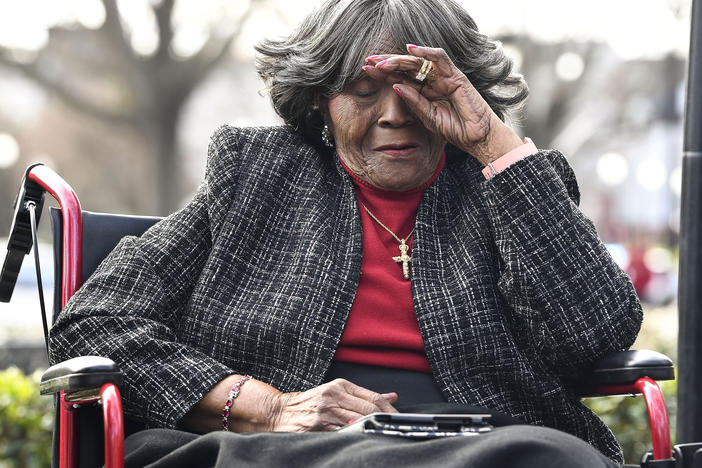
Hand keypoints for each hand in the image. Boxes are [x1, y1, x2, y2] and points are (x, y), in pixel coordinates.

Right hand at [268, 378, 397, 431]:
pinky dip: (356, 435)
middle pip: (369, 408)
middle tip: (396, 427)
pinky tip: (363, 438)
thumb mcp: (336, 393)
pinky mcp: (319, 425)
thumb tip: (392, 397)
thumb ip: (363, 396)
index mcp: (340, 385)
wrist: (280, 412)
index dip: (389, 408)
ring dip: (373, 428)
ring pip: (359, 420)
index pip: (372, 396)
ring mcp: (326, 410)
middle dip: (386, 419)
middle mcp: (334, 395)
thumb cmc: (310, 403)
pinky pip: (344, 432)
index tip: (399, 417)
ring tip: (384, 433)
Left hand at [364, 45, 522, 164]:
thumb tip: (395, 86)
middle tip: (369, 60)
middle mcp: (432, 81)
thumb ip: (413, 102)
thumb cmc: (455, 129)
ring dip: (401, 59)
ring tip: (384, 61)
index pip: (401, 77)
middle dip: (387, 62)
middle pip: (407, 66)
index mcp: (424, 91)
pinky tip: (410, 50)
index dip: (384, 73)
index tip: (365, 70)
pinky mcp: (456, 75)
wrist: (476, 138)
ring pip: (420, 61)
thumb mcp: (427, 117)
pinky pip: (440, 58)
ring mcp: (444, 77)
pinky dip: (426, 52)